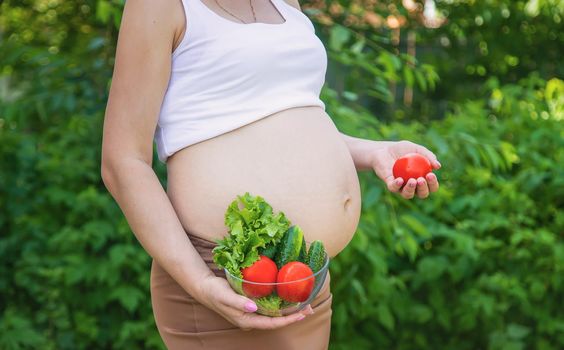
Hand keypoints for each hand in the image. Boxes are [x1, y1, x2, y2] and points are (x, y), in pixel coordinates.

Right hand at [197, 274, 313, 330]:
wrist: (204, 288)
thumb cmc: (215, 292)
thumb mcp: (225, 296)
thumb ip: (239, 302)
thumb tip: (254, 308)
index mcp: (246, 320)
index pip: (271, 323)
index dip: (287, 320)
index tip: (301, 314)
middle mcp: (251, 319)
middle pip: (276, 321)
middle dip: (294, 316)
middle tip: (310, 308)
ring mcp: (252, 313)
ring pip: (275, 315)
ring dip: (290, 311)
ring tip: (305, 305)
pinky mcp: (252, 306)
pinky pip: (270, 308)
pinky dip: (282, 305)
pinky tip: (289, 299)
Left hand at [371, 140, 440, 198]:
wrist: (384, 149)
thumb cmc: (402, 150)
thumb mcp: (417, 149)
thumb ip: (428, 156)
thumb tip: (438, 166)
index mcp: (422, 179)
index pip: (431, 186)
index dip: (433, 184)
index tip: (430, 174)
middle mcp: (412, 186)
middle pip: (422, 194)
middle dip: (424, 189)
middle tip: (421, 179)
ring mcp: (401, 187)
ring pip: (408, 194)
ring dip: (411, 189)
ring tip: (412, 180)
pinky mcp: (390, 185)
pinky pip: (394, 188)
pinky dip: (397, 185)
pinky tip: (400, 179)